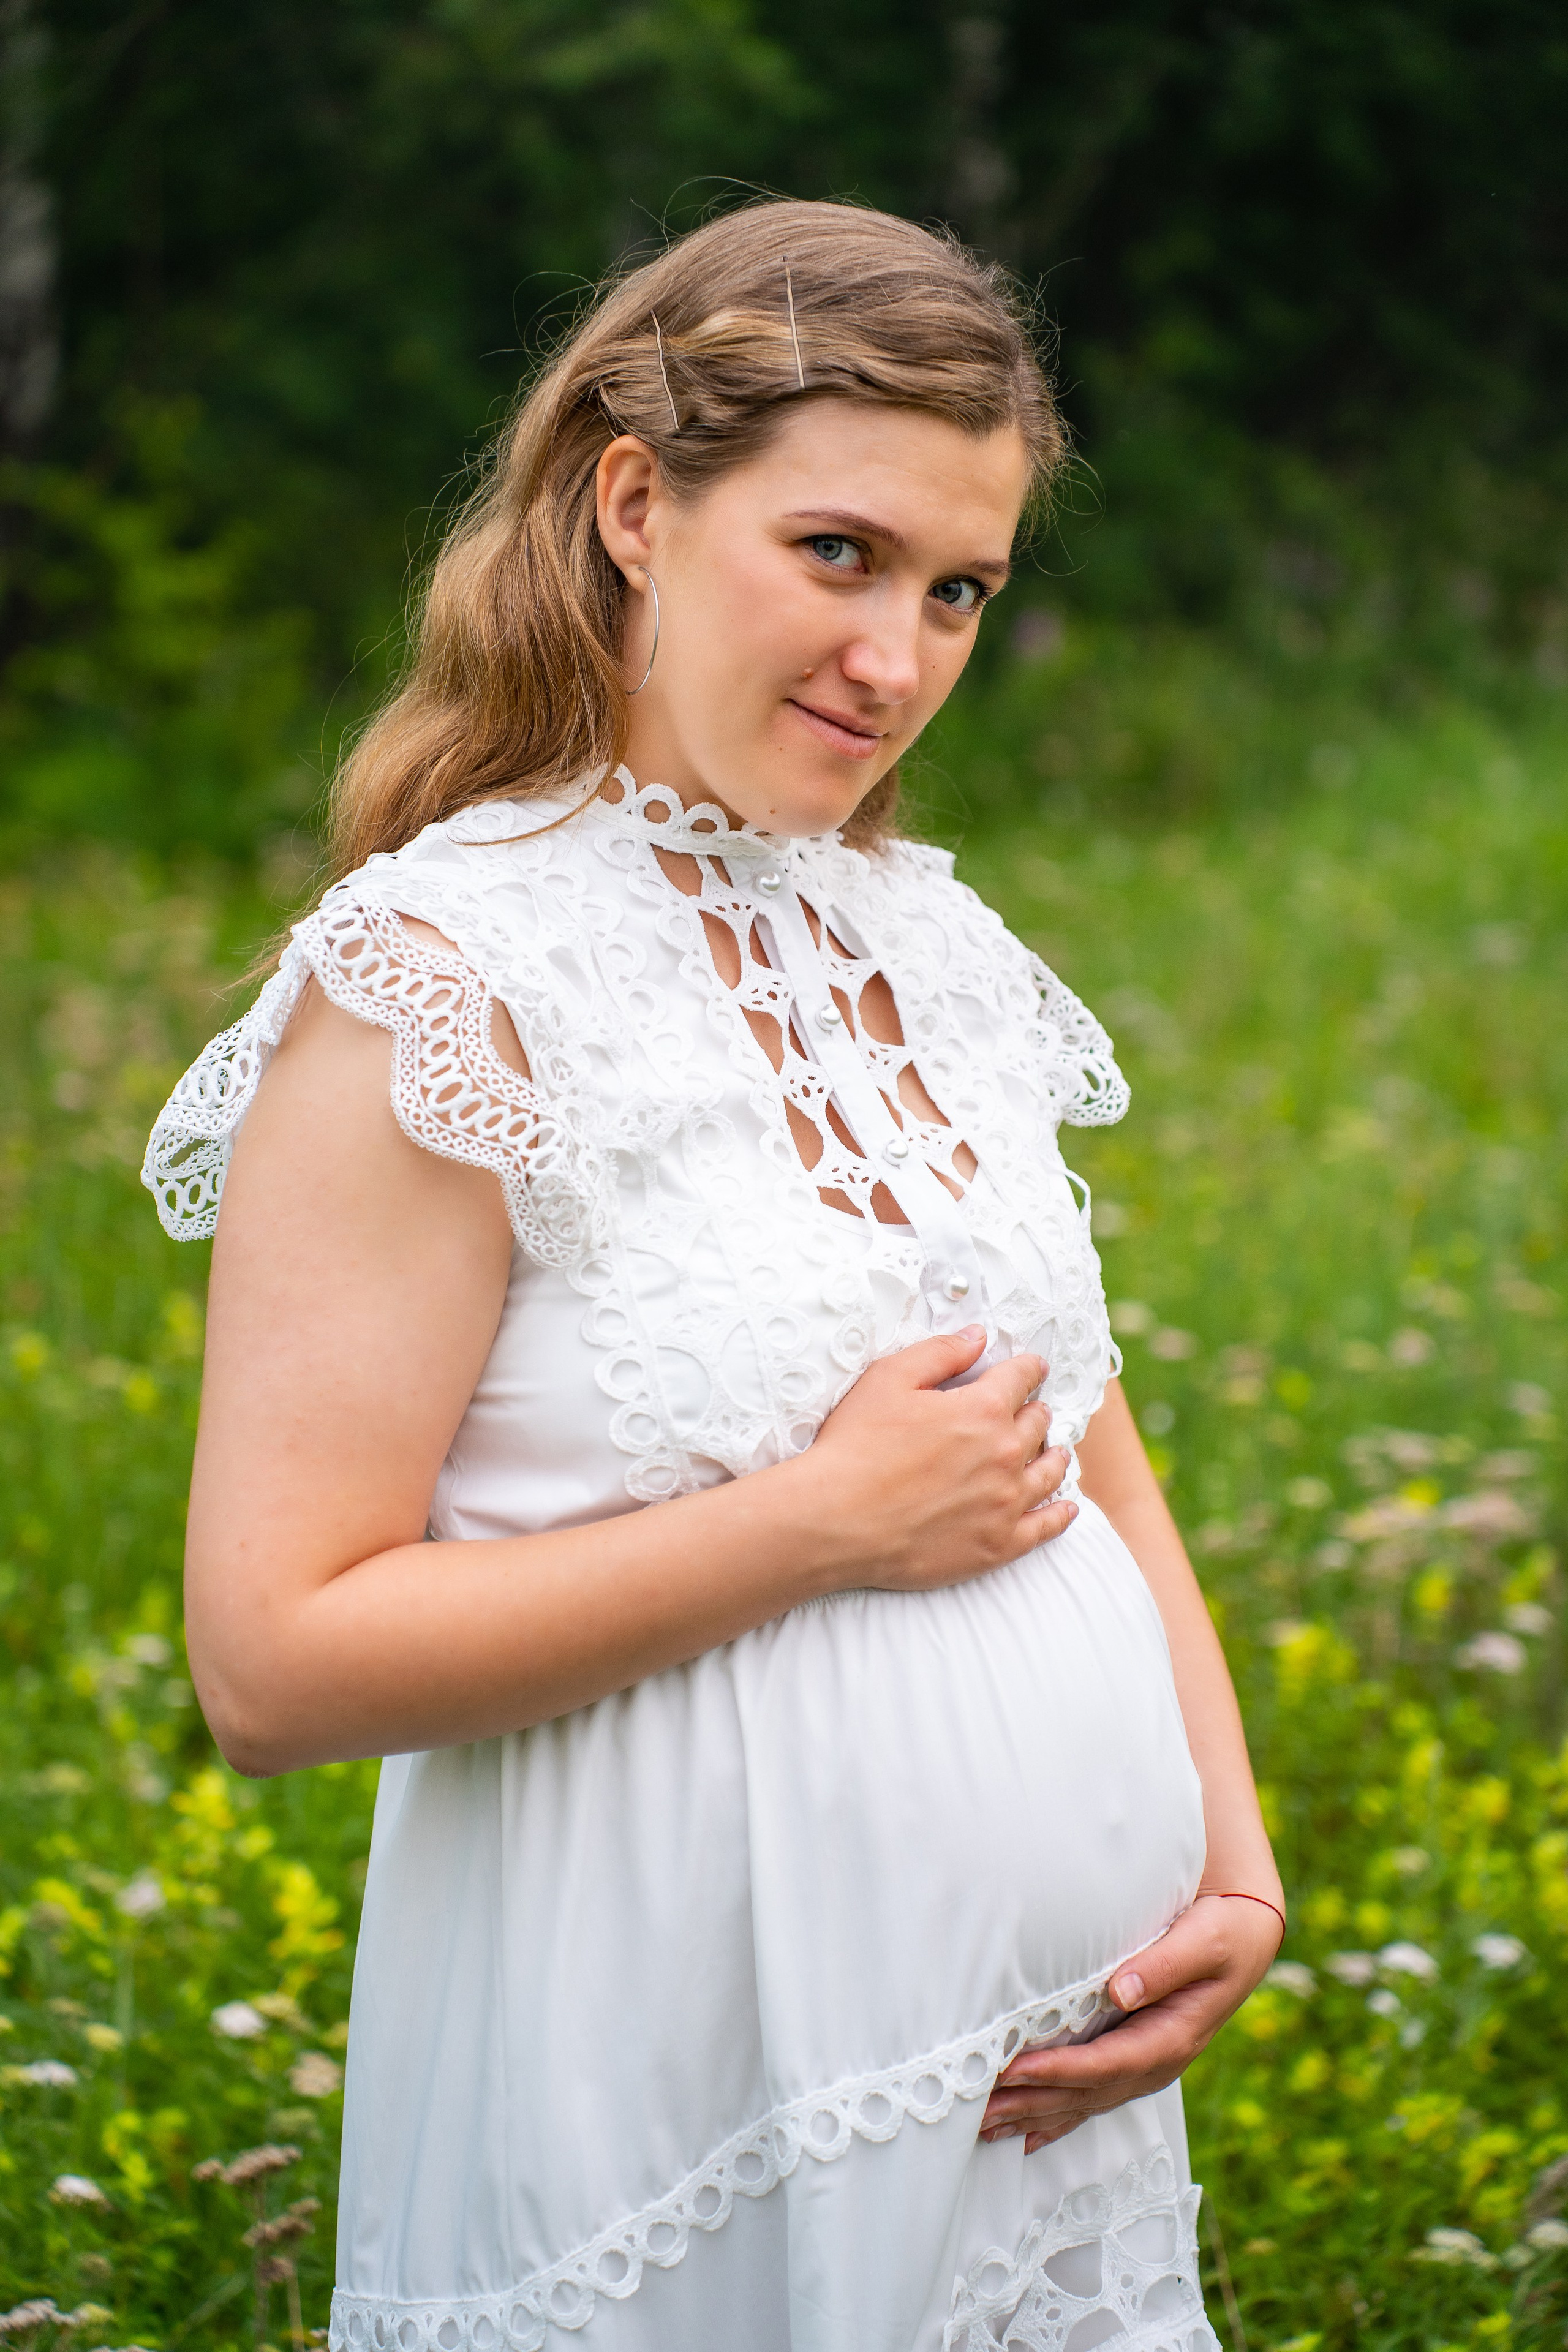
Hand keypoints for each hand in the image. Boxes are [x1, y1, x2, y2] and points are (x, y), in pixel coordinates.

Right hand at [797, 1325, 1075, 1593]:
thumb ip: (940, 1353)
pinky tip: (1066, 1508)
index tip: (1032, 1367)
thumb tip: (978, 1337)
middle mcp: (1004, 1455)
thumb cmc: (855, 1447)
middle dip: (1035, 1411)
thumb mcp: (889, 1379)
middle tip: (1033, 1410)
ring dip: (1054, 1456)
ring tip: (1055, 1452)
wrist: (834, 1521)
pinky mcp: (997, 1545)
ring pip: (1049, 1473)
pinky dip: (1060, 1515)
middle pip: (1038, 1424)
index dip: (1026, 1368)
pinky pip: (1045, 1528)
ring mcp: (1005, 1504)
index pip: (1019, 1379)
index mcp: (982, 1410)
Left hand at [979, 1893, 1283, 2151]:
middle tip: (979, 2110)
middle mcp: (1155, 2064)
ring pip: (1082, 2102)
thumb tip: (1121, 1990)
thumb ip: (1164, 1965)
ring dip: (1034, 2115)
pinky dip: (1055, 2117)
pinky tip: (1024, 2134)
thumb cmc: (1223, 1935)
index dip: (1060, 2072)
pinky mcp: (1132, 2061)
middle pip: (1086, 2094)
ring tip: (986, 2125)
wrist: (1244, 1941)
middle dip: (1032, 2103)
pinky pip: (1089, 2097)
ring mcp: (1144, 2068)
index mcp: (1172, 2038)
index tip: (1014, 2071)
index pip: (1106, 2064)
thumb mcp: (1205, 1942)